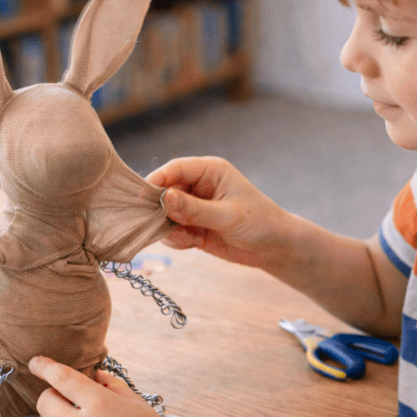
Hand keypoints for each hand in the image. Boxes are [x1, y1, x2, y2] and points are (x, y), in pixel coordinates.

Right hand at [148, 155, 294, 270]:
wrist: (274, 247)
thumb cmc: (260, 222)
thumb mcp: (228, 215)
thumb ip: (195, 209)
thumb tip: (164, 197)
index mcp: (210, 171)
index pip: (174, 169)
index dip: (156, 181)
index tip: (142, 199)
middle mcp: (198, 186)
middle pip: (163, 192)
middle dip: (160, 210)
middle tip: (165, 226)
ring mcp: (194, 207)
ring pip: (163, 214)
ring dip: (168, 228)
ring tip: (188, 238)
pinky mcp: (192, 227)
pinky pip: (171, 232)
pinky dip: (176, 240)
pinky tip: (193, 244)